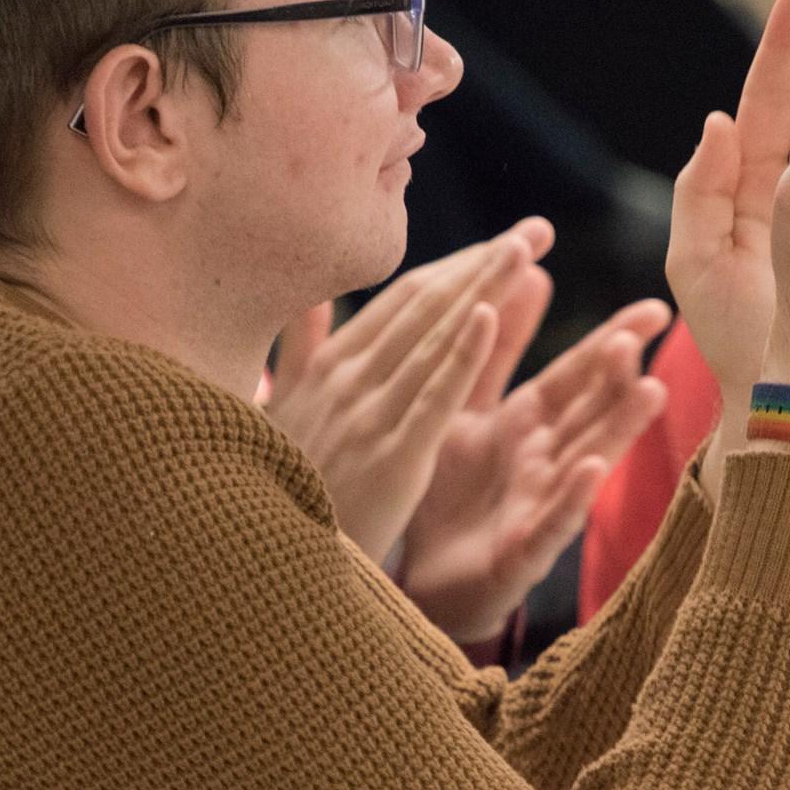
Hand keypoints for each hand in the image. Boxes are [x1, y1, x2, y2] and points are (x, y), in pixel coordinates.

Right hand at [266, 220, 552, 560]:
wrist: (253, 560)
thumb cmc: (276, 487)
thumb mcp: (279, 410)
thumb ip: (299, 348)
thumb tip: (307, 292)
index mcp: (328, 366)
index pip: (404, 300)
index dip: (458, 265)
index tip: (504, 238)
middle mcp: (346, 379)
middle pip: (426, 307)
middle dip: (484, 264)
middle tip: (536, 229)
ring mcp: (366, 414)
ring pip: (435, 337)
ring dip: (483, 287)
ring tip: (526, 246)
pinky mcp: (388, 457)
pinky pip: (431, 396)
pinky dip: (461, 353)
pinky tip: (491, 314)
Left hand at [397, 298, 671, 645]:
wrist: (419, 577)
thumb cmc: (450, 491)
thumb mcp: (467, 408)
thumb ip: (496, 348)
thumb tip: (529, 271)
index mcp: (527, 423)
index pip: (577, 374)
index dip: (613, 340)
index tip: (658, 307)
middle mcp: (543, 459)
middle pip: (590, 410)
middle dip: (621, 370)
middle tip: (650, 325)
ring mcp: (537, 505)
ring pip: (585, 459)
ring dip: (617, 427)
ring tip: (650, 390)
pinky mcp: (520, 552)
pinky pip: (550, 523)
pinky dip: (571, 498)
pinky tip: (591, 471)